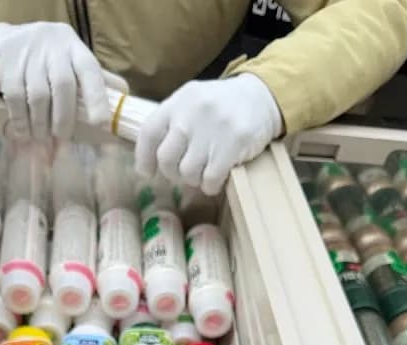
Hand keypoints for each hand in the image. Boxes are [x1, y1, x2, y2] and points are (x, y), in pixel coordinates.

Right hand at [0, 22, 110, 140]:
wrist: (7, 42)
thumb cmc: (50, 61)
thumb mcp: (73, 63)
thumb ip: (95, 83)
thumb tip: (121, 107)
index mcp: (76, 50)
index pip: (90, 71)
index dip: (97, 97)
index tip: (101, 123)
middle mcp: (54, 49)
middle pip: (63, 86)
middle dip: (64, 118)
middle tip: (62, 138)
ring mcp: (30, 56)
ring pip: (39, 96)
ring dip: (42, 125)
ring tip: (42, 140)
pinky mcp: (8, 66)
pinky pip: (16, 99)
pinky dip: (22, 122)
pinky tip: (25, 134)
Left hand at [135, 74, 282, 195]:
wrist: (262, 96)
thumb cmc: (222, 106)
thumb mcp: (194, 103)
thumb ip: (173, 124)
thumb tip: (153, 161)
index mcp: (179, 101)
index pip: (149, 132)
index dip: (144, 158)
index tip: (148, 172)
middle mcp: (191, 113)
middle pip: (166, 159)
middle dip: (173, 173)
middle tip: (185, 172)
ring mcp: (212, 128)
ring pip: (188, 173)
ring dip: (195, 180)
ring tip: (206, 170)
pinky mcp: (232, 143)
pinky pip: (210, 179)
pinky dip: (211, 185)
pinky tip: (218, 177)